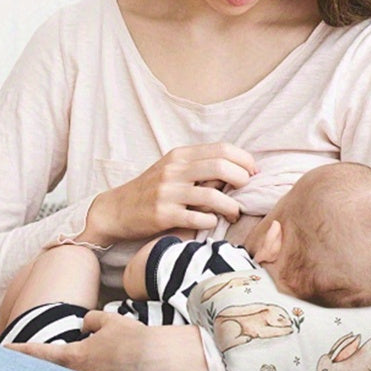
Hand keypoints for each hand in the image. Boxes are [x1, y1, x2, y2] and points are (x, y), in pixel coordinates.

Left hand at [4, 310, 208, 370]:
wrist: (155, 359)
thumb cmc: (132, 337)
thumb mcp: (109, 320)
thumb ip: (91, 320)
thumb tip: (84, 324)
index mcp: (75, 357)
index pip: (40, 354)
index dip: (19, 351)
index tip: (2, 349)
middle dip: (32, 368)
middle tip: (15, 365)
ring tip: (48, 369)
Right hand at [88, 142, 256, 242]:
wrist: (116, 210)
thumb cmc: (151, 190)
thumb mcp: (172, 169)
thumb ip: (199, 165)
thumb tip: (236, 168)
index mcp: (180, 155)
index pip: (222, 149)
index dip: (244, 159)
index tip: (253, 172)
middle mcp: (174, 170)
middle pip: (220, 166)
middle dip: (242, 178)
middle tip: (248, 190)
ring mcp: (168, 193)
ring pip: (213, 195)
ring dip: (231, 206)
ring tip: (235, 212)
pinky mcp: (163, 215)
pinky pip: (198, 218)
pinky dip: (211, 221)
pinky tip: (212, 222)